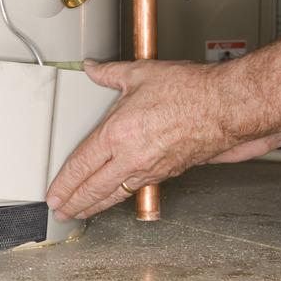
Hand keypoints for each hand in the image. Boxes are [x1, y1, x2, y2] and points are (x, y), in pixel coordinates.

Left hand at [45, 60, 280, 220]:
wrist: (227, 108)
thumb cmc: (190, 91)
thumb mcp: (141, 73)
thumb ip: (110, 73)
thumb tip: (91, 68)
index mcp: (117, 133)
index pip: (81, 165)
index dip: (63, 183)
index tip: (53, 193)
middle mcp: (131, 157)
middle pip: (94, 188)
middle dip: (74, 203)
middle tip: (61, 212)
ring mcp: (150, 168)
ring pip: (115, 193)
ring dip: (95, 205)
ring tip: (82, 212)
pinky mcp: (167, 172)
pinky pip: (136, 189)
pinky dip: (120, 196)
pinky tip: (116, 197)